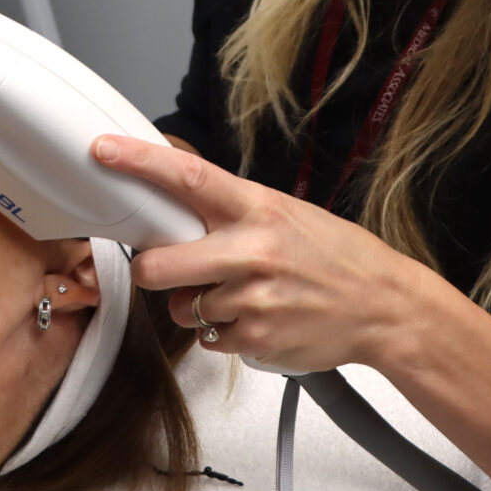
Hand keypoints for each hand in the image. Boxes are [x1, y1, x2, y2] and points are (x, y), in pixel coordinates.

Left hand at [92, 133, 425, 373]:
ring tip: (240, 295)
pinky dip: (221, 332)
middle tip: (167, 267)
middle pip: (158, 264)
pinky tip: (255, 318)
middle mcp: (252, 251)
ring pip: (181, 307)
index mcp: (258, 209)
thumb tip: (176, 206)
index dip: (139, 162)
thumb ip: (231, 212)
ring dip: (196, 305)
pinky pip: (207, 338)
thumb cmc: (336, 257)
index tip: (104, 150)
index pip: (188, 177)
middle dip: (153, 269)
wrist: (386, 307)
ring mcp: (253, 299)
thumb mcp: (286, 214)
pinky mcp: (256, 341)